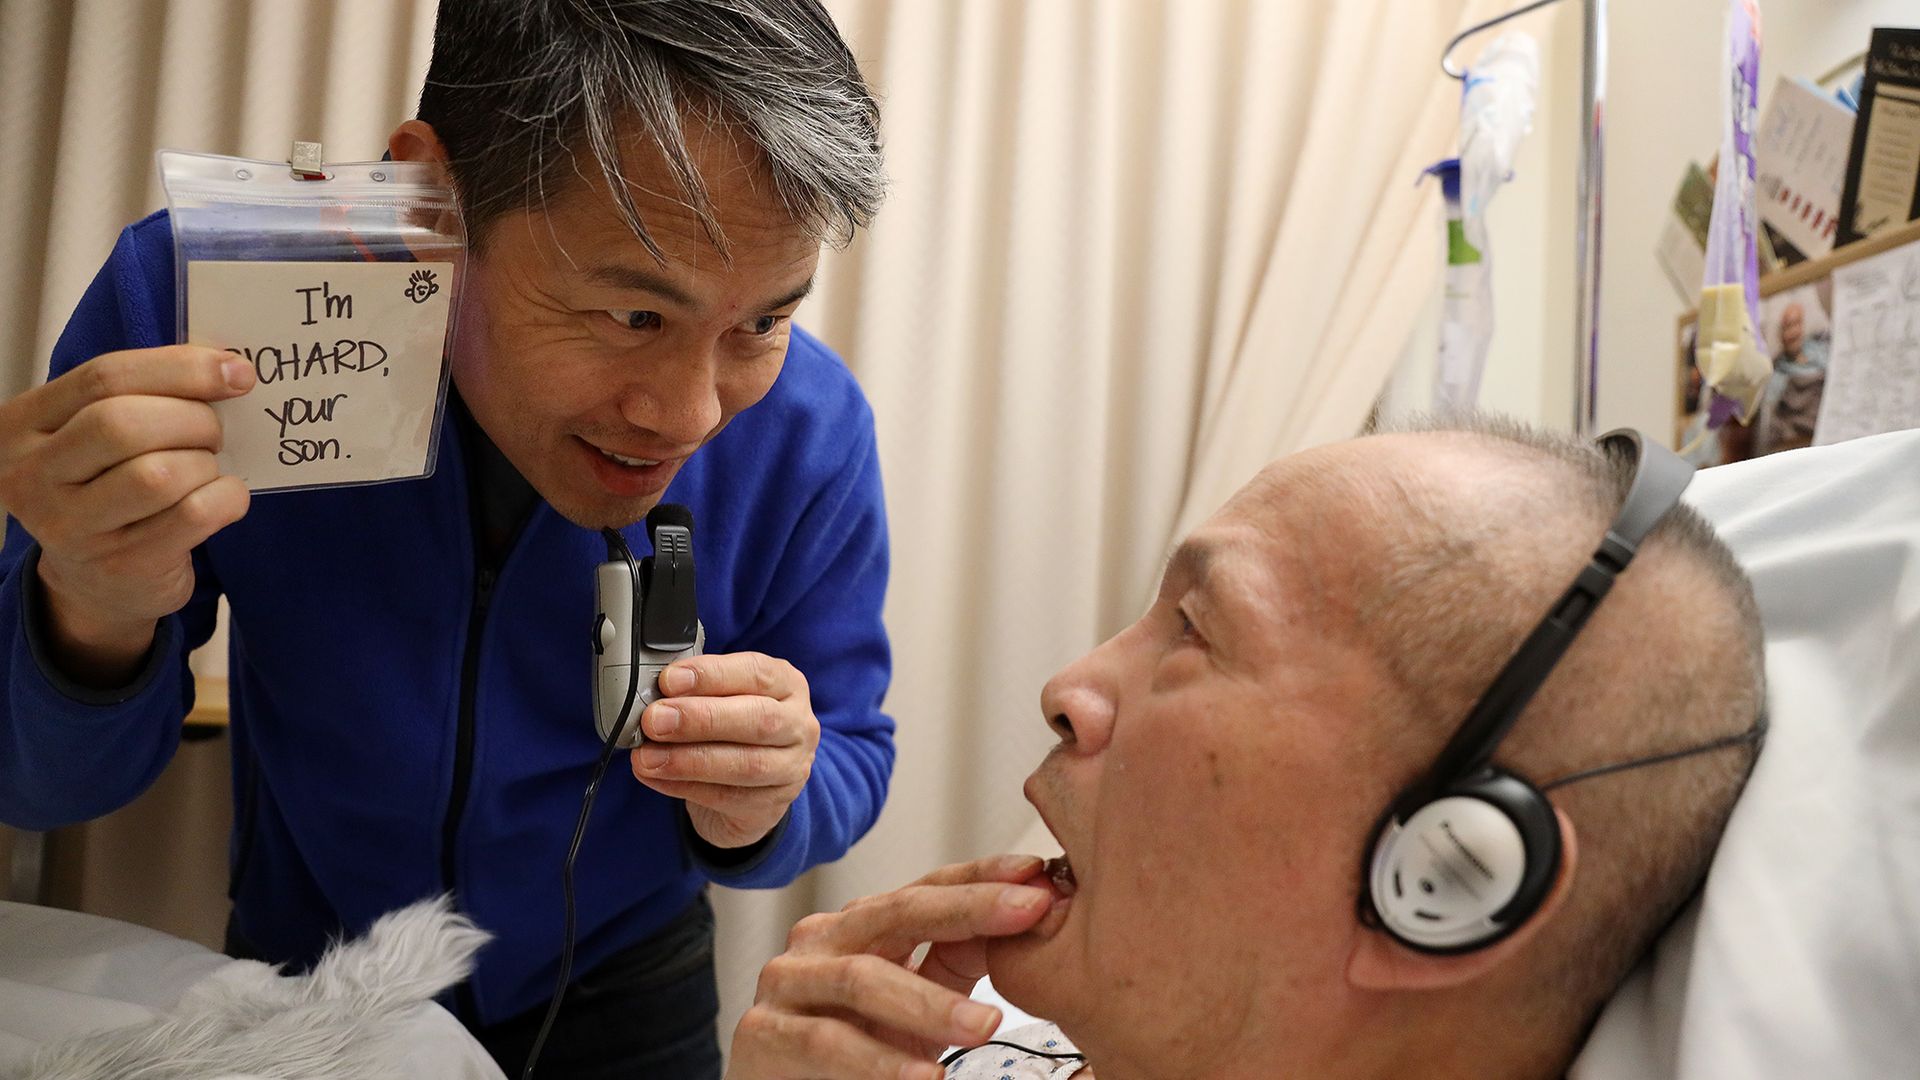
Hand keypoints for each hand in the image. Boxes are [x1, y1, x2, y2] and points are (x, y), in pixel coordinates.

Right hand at [0, 347, 253, 684]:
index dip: (180, 368)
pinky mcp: (121, 565)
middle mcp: (33, 476)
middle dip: (193, 419)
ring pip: (159, 474)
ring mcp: (72, 527)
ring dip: (205, 463)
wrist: (97, 581)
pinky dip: (227, 497)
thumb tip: (231, 368)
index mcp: (24, 424)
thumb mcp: (103, 436)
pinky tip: (224, 497)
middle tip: (214, 432)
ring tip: (207, 468)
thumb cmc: (109, 487)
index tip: (235, 372)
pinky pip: (193, 515)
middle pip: (124, 424)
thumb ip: (146, 395)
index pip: (104, 377)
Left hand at [632, 651, 820, 848]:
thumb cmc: (733, 729)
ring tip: (648, 756)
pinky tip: (655, 777)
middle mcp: (798, 725)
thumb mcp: (724, 698)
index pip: (757, 673)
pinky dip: (684, 786)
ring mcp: (791, 768)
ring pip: (746, 764)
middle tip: (655, 720)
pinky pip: (727, 798)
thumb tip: (651, 694)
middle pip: (758, 719)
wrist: (750, 789)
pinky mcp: (772, 805)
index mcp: (787, 685)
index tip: (669, 680)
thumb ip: (696, 692)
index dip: (712, 675)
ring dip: (689, 759)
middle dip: (701, 719)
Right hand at [726, 855, 1054, 1079]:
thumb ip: (953, 961)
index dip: (980, 877)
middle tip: (1028, 911)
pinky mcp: (763, 1035)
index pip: (926, 890)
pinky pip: (828, 1044)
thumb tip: (1031, 913)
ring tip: (985, 1026)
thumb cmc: (853, 1051)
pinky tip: (927, 1079)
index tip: (1036, 872)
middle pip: (897, 912)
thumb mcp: (911, 1004)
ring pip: (863, 980)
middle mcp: (822, 940)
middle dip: (967, 909)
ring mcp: (788, 983)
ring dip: (929, 1003)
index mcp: (860, 926)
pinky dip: (880, 1063)